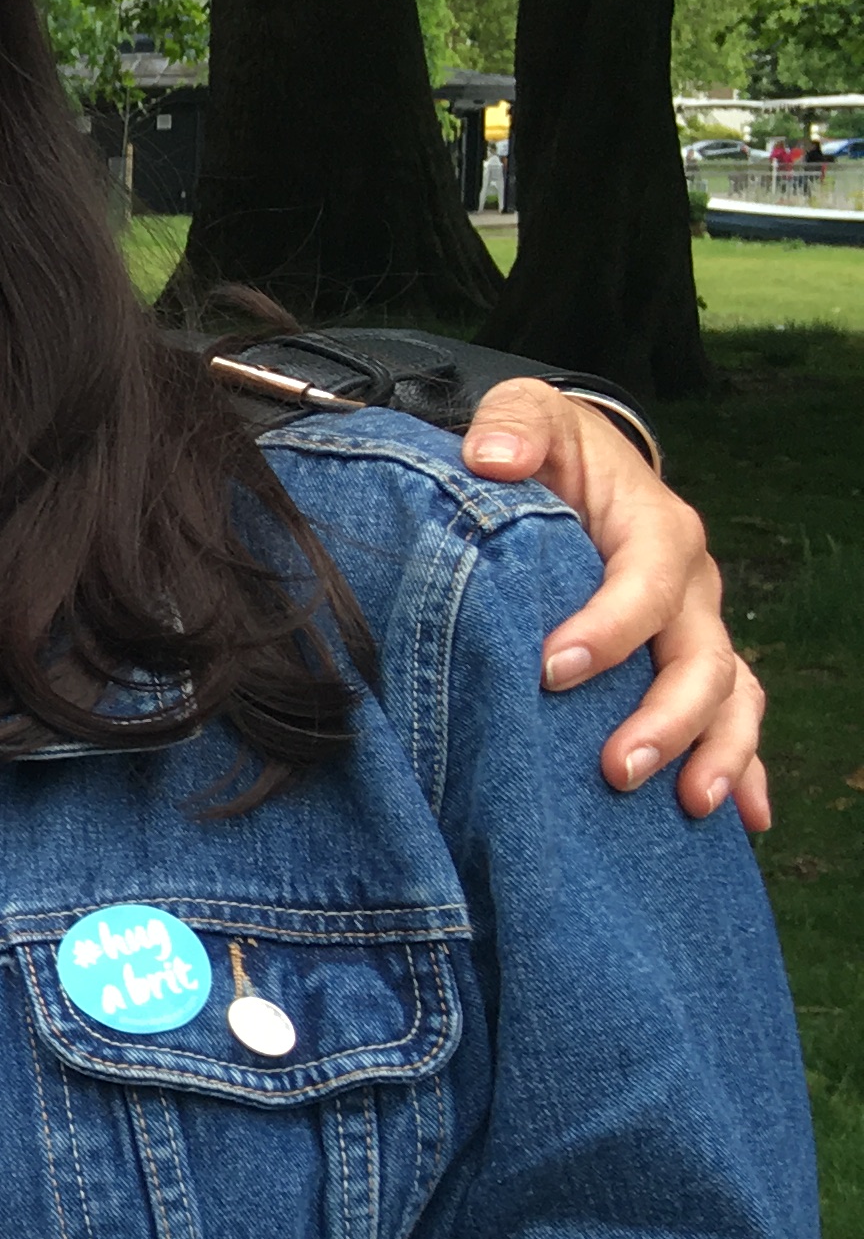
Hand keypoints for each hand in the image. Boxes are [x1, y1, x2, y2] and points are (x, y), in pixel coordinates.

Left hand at [461, 379, 767, 828]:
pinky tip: (741, 823)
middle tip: (616, 769)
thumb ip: (513, 426)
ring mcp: (697, 631)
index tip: (551, 670)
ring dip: (717, 753)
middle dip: (667, 718)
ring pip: (731, 698)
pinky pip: (734, 720)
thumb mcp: (526, 416)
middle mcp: (690, 588)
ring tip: (690, 805)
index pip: (645, 583)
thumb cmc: (545, 448)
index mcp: (655, 530)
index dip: (609, 629)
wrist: (577, 468)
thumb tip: (493, 456)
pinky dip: (745, 768)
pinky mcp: (686, 664)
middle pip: (701, 659)